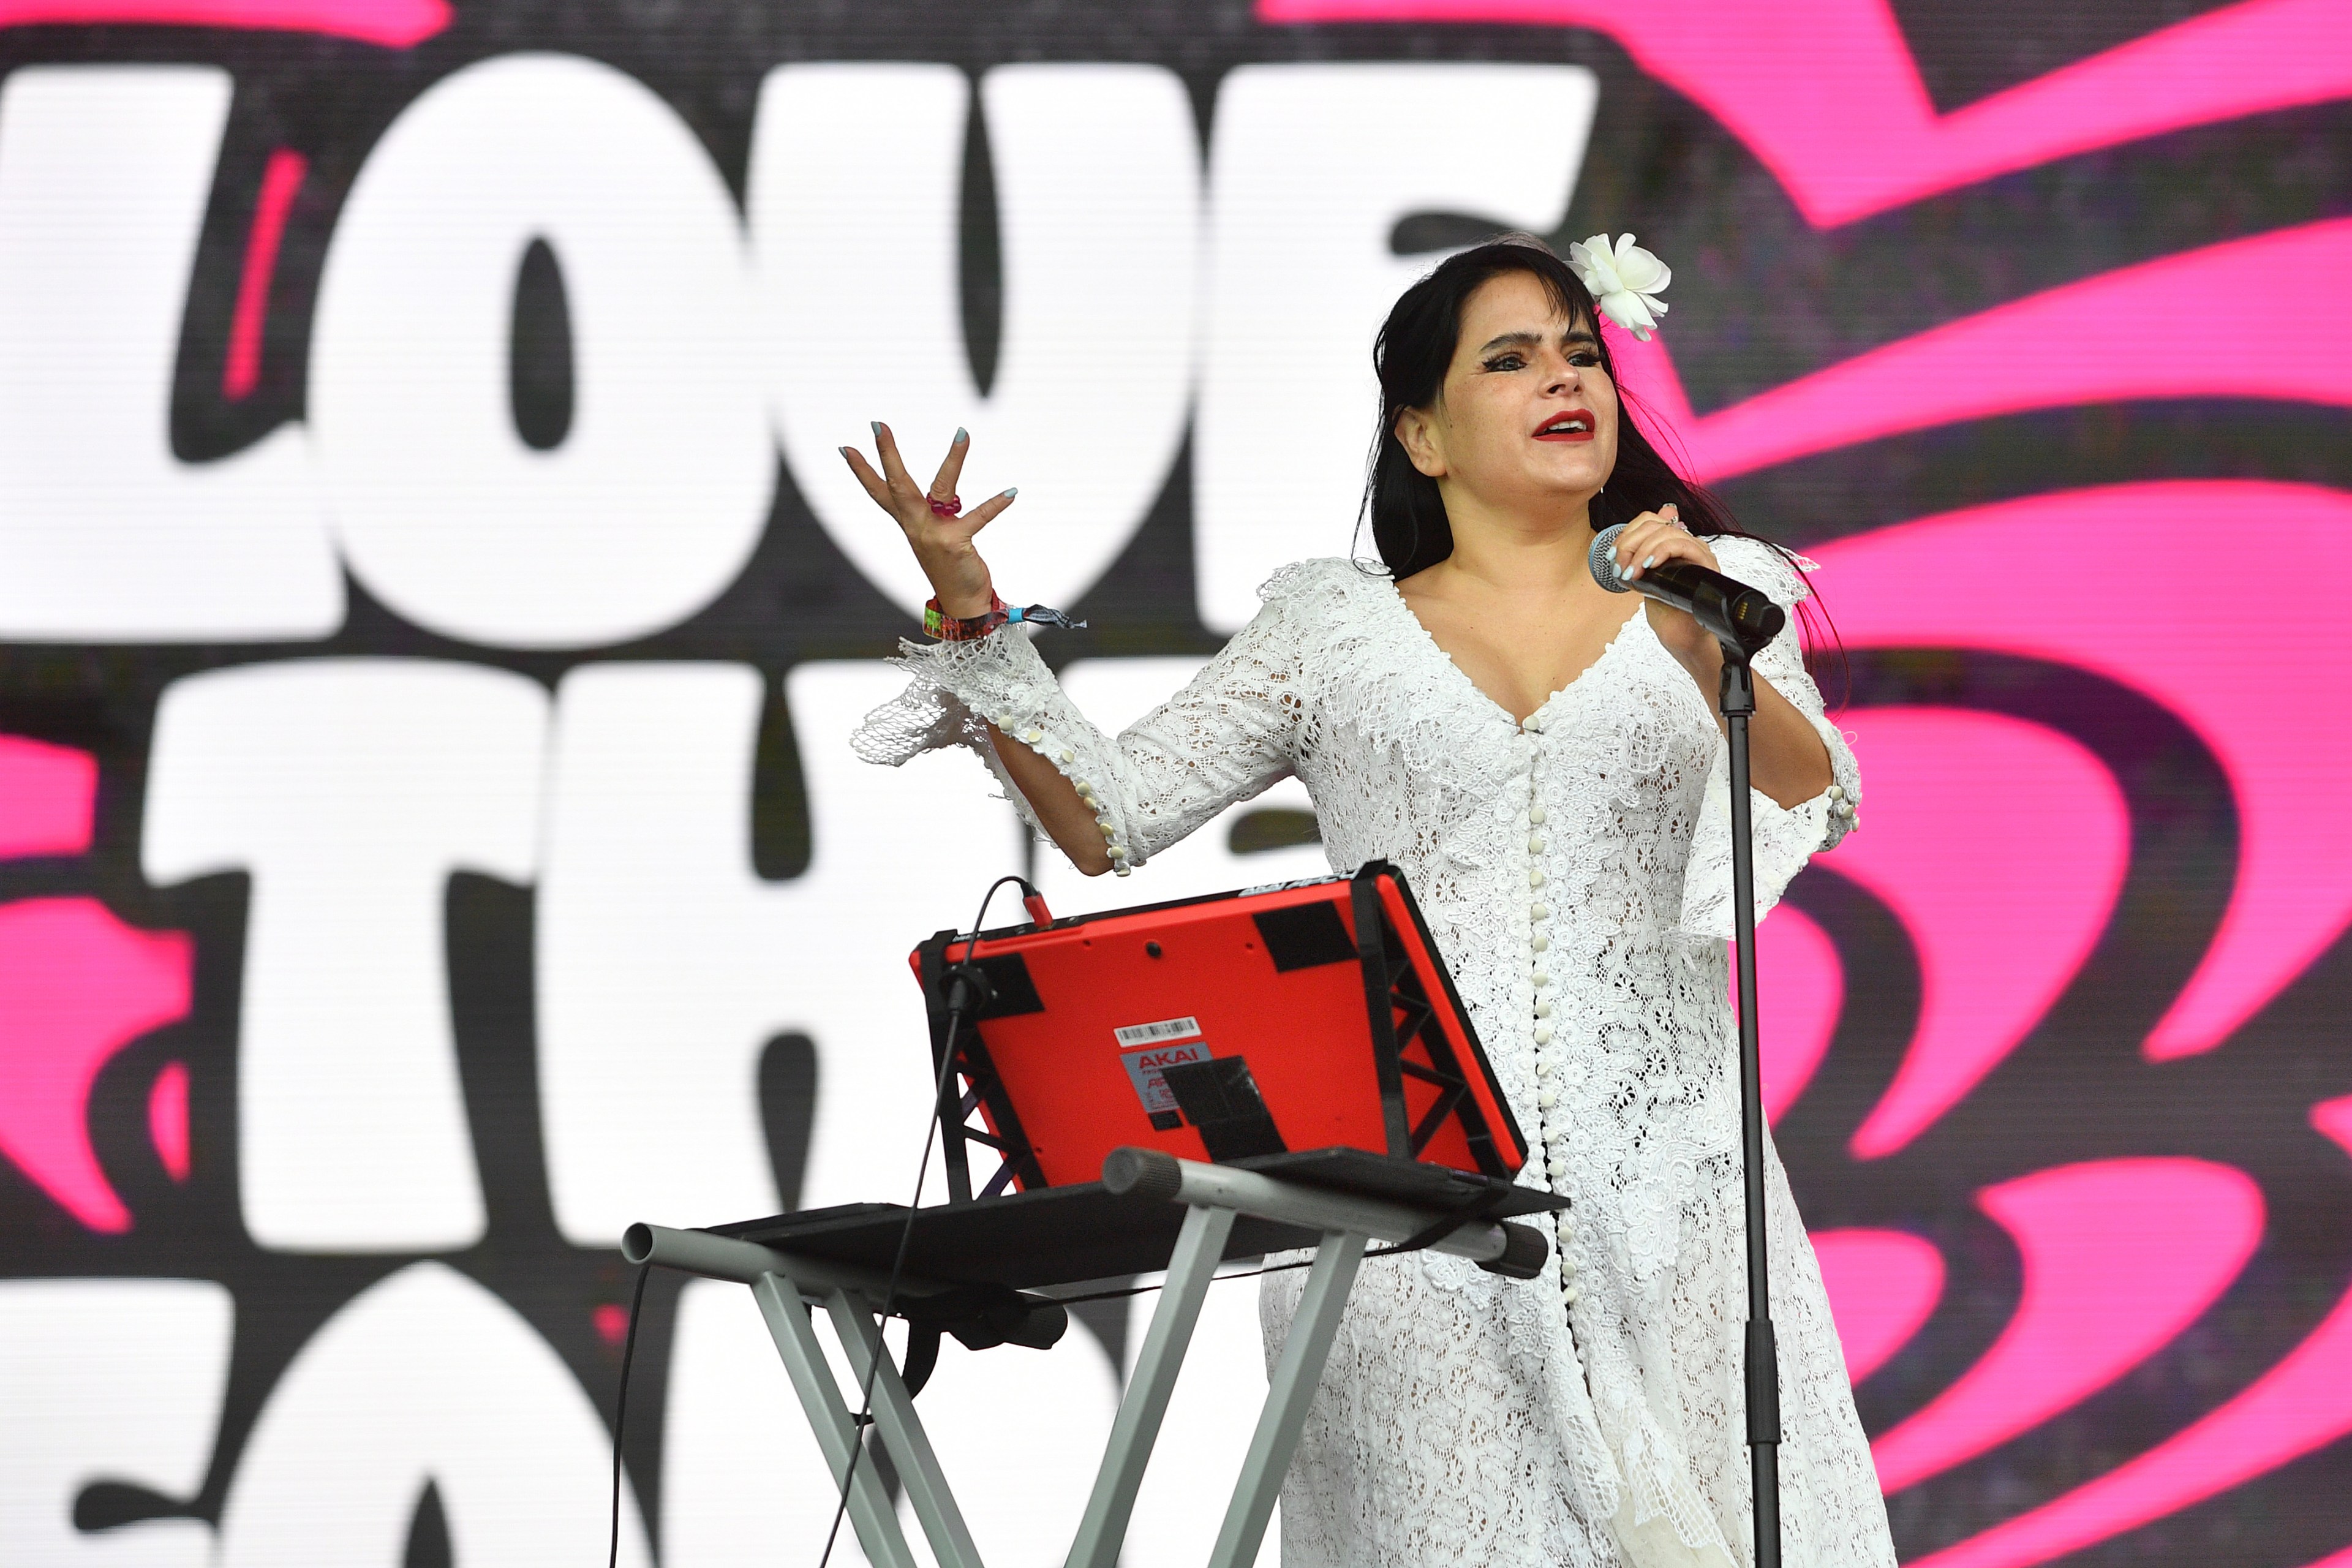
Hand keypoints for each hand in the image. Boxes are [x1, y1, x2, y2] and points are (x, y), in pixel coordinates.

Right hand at [842, 423, 1018, 617]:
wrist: (962, 603)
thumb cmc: (949, 568)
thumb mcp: (932, 537)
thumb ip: (931, 515)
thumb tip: (939, 495)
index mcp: (908, 524)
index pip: (879, 493)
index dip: (862, 471)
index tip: (846, 447)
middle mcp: (916, 526)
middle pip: (898, 485)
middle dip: (887, 453)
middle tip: (877, 424)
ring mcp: (933, 534)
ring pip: (940, 488)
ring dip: (953, 459)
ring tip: (962, 434)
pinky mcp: (956, 542)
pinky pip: (978, 517)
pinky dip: (995, 504)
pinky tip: (1011, 492)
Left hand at [1613, 503, 1723, 669]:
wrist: (1681, 631)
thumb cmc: (1665, 607)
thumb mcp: (1642, 578)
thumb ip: (1635, 558)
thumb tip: (1621, 542)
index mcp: (1671, 542)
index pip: (1649, 520)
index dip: (1627, 533)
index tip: (1613, 555)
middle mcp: (1686, 542)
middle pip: (1655, 524)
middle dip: (1630, 543)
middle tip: (1621, 566)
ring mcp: (1697, 551)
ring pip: (1667, 533)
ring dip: (1643, 551)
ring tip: (1633, 572)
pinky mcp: (1705, 562)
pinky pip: (1682, 545)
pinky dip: (1661, 552)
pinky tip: (1649, 567)